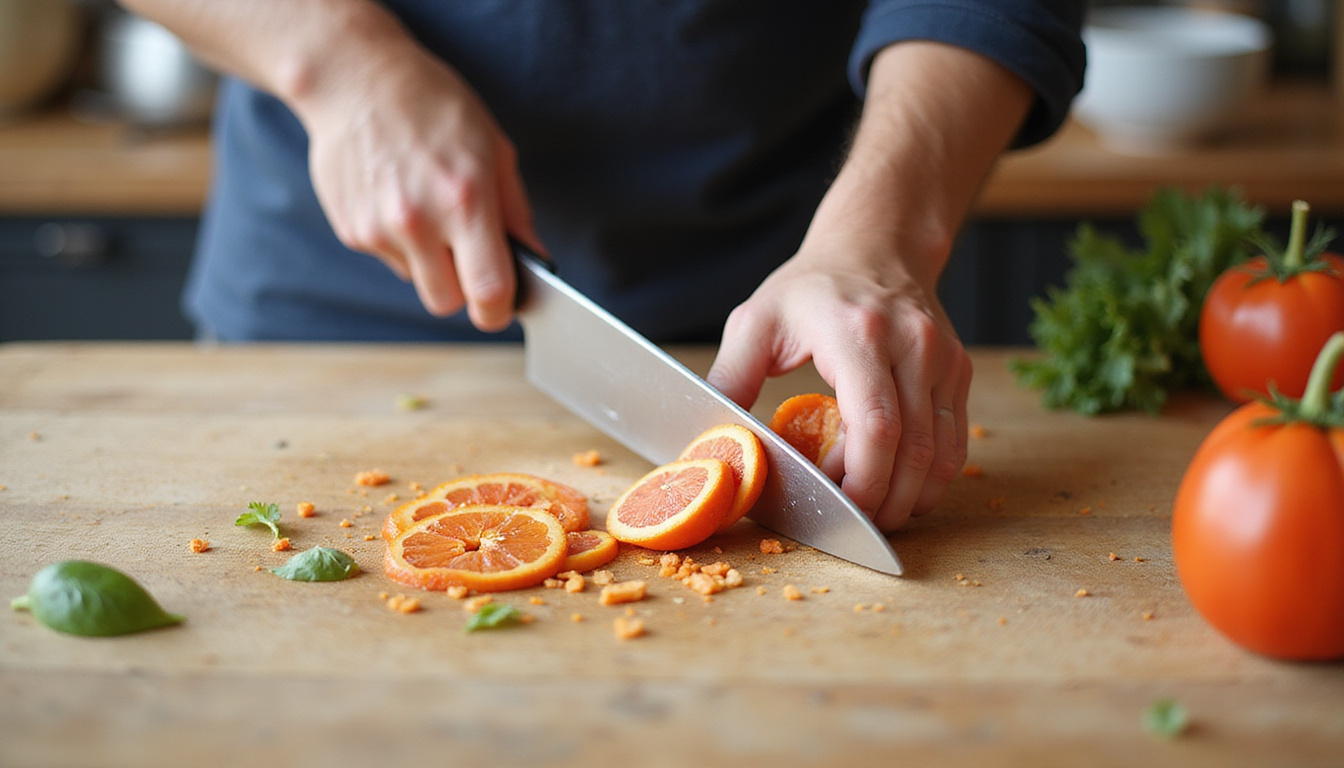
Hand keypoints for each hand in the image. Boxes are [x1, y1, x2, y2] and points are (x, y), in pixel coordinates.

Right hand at [298, 37, 539, 330]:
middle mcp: (418, 221)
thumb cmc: (433, 106)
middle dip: (463, 288)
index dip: (500, 308)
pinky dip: (401, 243)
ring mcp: (378, 229)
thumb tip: (535, 262)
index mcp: (464, 201)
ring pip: (417, 282)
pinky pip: (390, 259)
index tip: (503, 304)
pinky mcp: (351, 230)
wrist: (356, 79)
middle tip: (468, 256)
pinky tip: (399, 200)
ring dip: (430, 263)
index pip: (488, 291)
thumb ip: (516, 214)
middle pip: (447, 302)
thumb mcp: (493, 149)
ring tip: (430, 212)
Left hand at [707, 232, 971, 531]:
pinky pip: (954, 441)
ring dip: (910, 497)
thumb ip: (729, 380)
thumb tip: (708, 441)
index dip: (861, 479)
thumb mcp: (755, 322)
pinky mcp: (958, 371)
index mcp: (859, 333)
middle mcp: (912, 345)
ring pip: (941, 454)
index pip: (876, 424)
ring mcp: (943, 359)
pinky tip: (902, 491)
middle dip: (884, 501)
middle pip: (912, 450)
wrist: (875, 246)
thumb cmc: (809, 288)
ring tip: (876, 515)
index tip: (835, 506)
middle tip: (853, 525)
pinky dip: (931, 478)